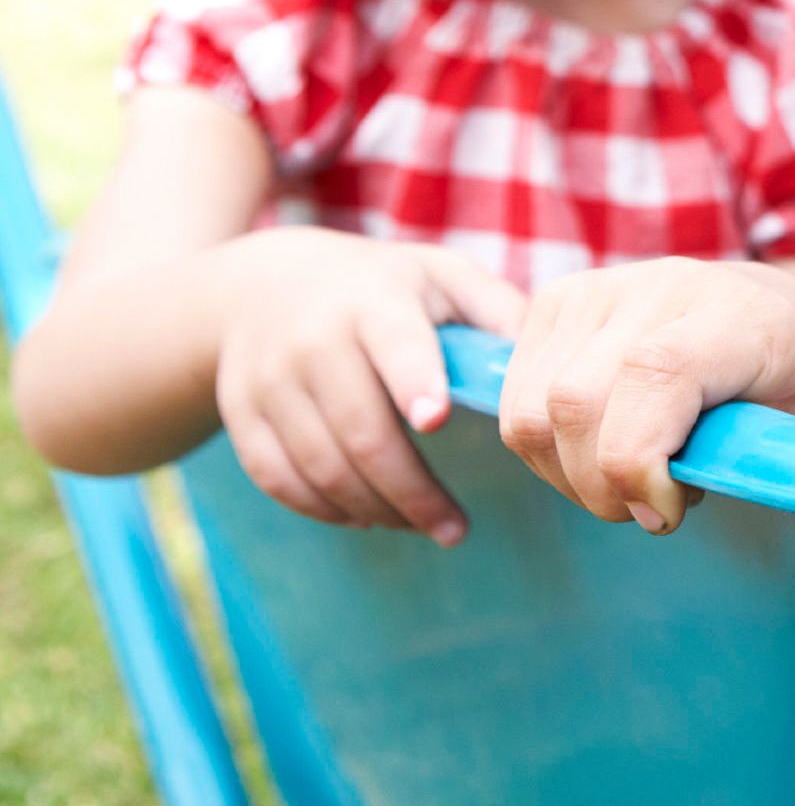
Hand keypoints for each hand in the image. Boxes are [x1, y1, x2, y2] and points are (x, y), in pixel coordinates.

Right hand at [212, 228, 526, 545]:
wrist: (263, 285)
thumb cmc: (382, 288)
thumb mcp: (441, 276)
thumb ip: (496, 310)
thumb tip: (543, 362)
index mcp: (374, 302)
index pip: (395, 345)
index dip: (413, 382)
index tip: (437, 419)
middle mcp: (313, 340)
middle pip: (361, 429)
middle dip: (412, 489)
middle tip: (456, 529)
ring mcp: (269, 379)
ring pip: (319, 463)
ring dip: (376, 508)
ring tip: (425, 526)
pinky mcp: (241, 413)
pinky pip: (277, 477)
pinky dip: (323, 508)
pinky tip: (367, 517)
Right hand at [498, 259, 794, 535]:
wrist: (772, 305)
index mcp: (739, 314)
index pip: (654, 372)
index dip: (639, 460)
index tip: (669, 510)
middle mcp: (663, 287)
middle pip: (577, 402)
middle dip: (602, 488)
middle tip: (653, 510)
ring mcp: (599, 289)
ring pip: (532, 411)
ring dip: (569, 477)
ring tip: (631, 480)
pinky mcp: (555, 302)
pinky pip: (514, 401)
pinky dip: (546, 451)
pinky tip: (601, 450)